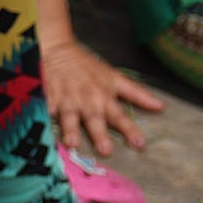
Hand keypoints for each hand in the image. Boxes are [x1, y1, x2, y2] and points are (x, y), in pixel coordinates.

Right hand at [39, 31, 165, 156]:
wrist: (60, 50)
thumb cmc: (89, 68)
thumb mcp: (115, 78)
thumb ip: (137, 94)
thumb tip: (161, 106)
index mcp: (104, 95)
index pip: (120, 115)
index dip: (130, 129)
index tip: (140, 144)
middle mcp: (87, 99)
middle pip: (95, 118)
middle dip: (100, 134)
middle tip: (106, 151)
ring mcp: (67, 99)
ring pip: (69, 116)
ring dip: (71, 130)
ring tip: (72, 144)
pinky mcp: (48, 97)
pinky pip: (45, 109)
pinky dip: (44, 117)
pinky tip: (41, 126)